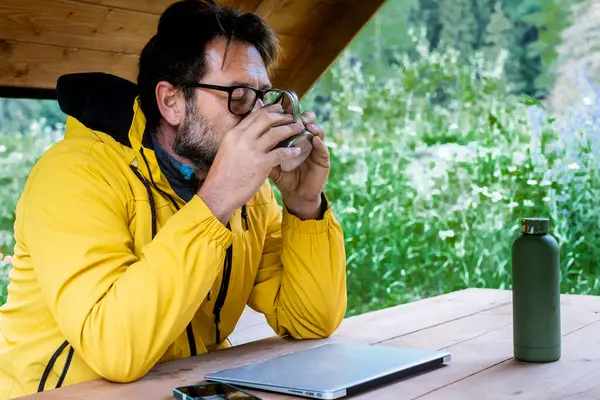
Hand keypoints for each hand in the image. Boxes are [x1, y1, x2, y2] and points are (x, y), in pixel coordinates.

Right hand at [198, 104, 305, 223]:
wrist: (218, 194)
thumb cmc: (223, 176)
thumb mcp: (227, 151)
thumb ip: (239, 140)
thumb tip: (249, 132)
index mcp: (234, 134)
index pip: (253, 116)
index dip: (268, 110)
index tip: (278, 108)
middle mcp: (243, 139)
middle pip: (266, 119)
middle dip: (281, 116)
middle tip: (291, 116)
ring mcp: (252, 151)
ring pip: (276, 133)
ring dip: (290, 129)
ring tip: (299, 128)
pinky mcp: (261, 164)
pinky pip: (281, 153)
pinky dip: (291, 151)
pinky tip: (297, 151)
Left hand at [269, 111, 329, 219]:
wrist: (296, 195)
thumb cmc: (284, 177)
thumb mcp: (270, 162)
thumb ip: (263, 148)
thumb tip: (248, 135)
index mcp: (294, 137)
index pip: (292, 120)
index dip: (287, 113)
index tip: (279, 108)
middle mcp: (306, 139)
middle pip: (307, 121)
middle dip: (302, 115)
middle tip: (294, 115)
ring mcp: (316, 148)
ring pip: (318, 130)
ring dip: (313, 125)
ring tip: (306, 125)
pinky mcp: (323, 159)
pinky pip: (324, 148)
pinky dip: (320, 143)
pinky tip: (315, 139)